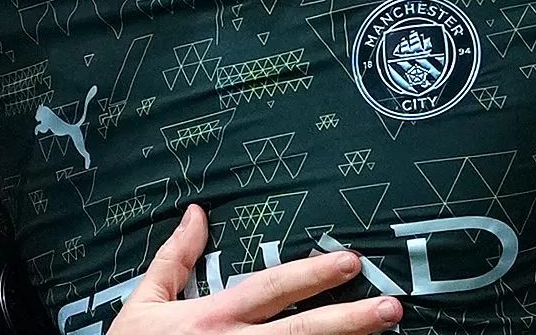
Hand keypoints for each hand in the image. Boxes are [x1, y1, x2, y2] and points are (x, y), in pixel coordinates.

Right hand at [108, 205, 402, 334]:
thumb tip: (196, 212)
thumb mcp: (143, 303)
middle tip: (391, 306)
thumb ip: (174, 259)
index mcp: (211, 319)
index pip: (270, 291)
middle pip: (301, 333)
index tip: (351, 261)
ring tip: (387, 334)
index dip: (312, 275)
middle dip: (349, 320)